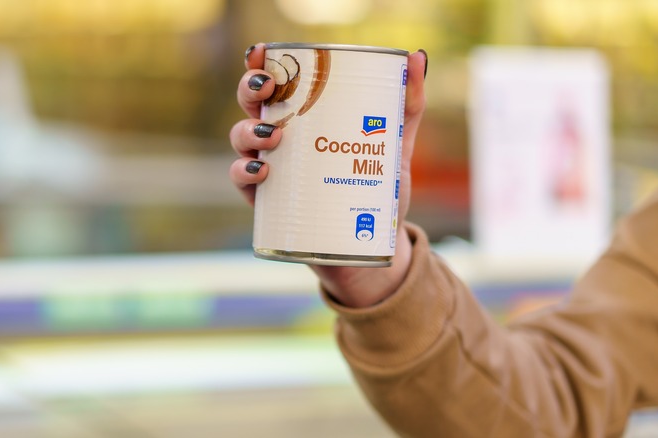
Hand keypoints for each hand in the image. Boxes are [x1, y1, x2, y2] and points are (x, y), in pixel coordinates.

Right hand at [229, 44, 427, 307]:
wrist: (369, 247)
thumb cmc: (377, 191)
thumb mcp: (397, 147)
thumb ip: (408, 105)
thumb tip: (416, 57)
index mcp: (306, 118)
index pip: (278, 84)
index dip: (264, 64)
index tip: (265, 52)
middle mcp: (281, 139)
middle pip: (252, 105)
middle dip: (251, 89)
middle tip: (268, 87)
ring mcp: (270, 169)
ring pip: (241, 139)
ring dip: (247, 131)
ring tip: (273, 135)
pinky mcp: (267, 203)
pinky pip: (241, 181)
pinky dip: (244, 172)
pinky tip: (261, 171)